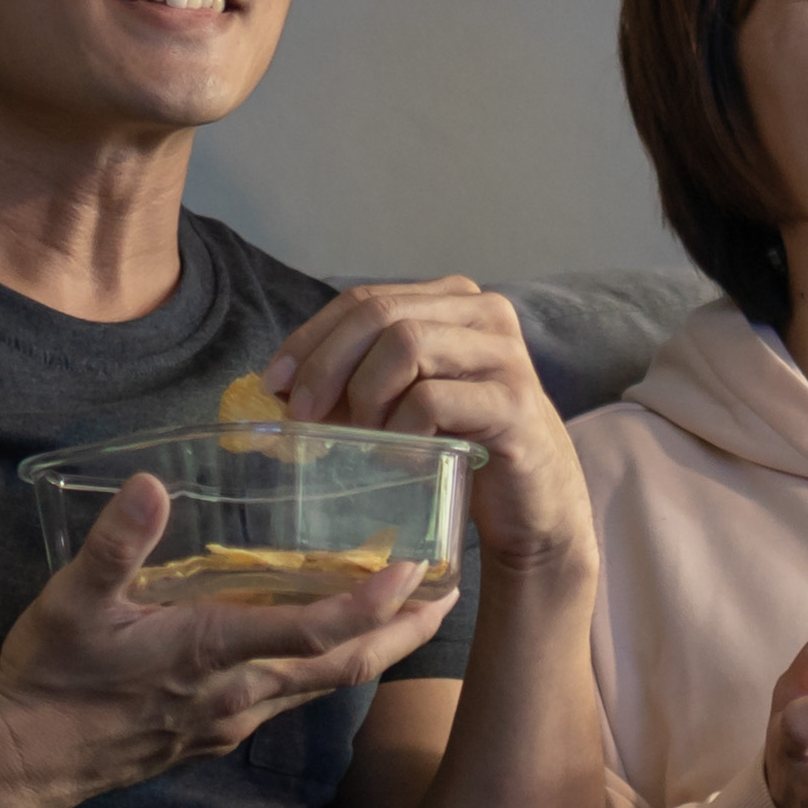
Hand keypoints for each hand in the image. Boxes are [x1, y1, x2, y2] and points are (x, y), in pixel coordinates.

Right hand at [0, 464, 457, 797]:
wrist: (25, 761)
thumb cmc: (50, 678)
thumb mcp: (70, 602)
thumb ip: (115, 545)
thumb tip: (150, 484)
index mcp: (212, 652)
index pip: (313, 632)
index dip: (370, 605)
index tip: (415, 571)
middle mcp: (238, 693)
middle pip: (346, 667)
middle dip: (404, 633)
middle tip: (451, 596)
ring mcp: (233, 719)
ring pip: (325, 687)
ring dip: (373, 651)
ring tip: (409, 616)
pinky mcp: (218, 733)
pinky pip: (291, 698)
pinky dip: (325, 668)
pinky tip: (327, 646)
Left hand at [264, 277, 598, 578]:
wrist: (533, 508)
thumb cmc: (461, 449)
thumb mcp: (402, 402)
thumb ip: (355, 380)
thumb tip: (275, 386)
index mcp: (452, 302)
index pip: (364, 300)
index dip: (311, 338)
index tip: (273, 384)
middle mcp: (484, 314)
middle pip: (379, 314)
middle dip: (325, 366)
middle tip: (302, 417)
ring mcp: (505, 354)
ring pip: (406, 345)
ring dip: (365, 397)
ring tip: (362, 441)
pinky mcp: (515, 404)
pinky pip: (433, 400)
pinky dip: (402, 431)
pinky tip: (401, 459)